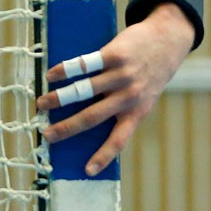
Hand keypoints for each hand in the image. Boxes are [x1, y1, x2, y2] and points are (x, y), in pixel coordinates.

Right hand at [36, 1, 195, 175]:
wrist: (168, 39)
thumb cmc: (151, 73)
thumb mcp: (146, 96)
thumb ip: (124, 108)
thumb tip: (87, 122)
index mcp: (137, 111)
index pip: (120, 140)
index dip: (104, 156)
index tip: (88, 171)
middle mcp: (129, 95)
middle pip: (92, 117)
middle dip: (67, 128)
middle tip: (46, 135)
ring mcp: (122, 74)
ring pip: (84, 90)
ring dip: (59, 99)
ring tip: (42, 103)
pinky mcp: (115, 54)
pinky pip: (85, 64)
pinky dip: (66, 71)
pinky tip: (52, 75)